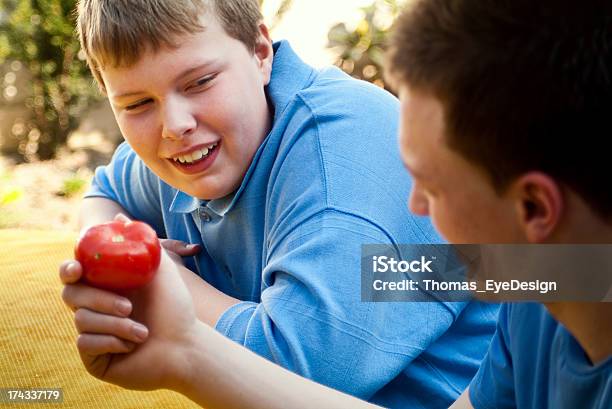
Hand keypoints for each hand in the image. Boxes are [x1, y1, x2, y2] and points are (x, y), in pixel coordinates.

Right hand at [60, 214, 200, 390]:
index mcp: (106, 286)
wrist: (185, 345)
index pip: (74, 274)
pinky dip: (111, 342)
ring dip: (116, 324)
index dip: (68, 269)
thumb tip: (118, 218)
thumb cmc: (175, 307)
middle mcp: (95, 308)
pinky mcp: (92, 357)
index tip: (77, 269)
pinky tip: (131, 346)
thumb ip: (142, 242)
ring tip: (143, 331)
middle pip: (72, 295)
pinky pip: (85, 343)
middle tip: (129, 306)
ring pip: (81, 319)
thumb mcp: (161, 270)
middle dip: (101, 299)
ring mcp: (92, 333)